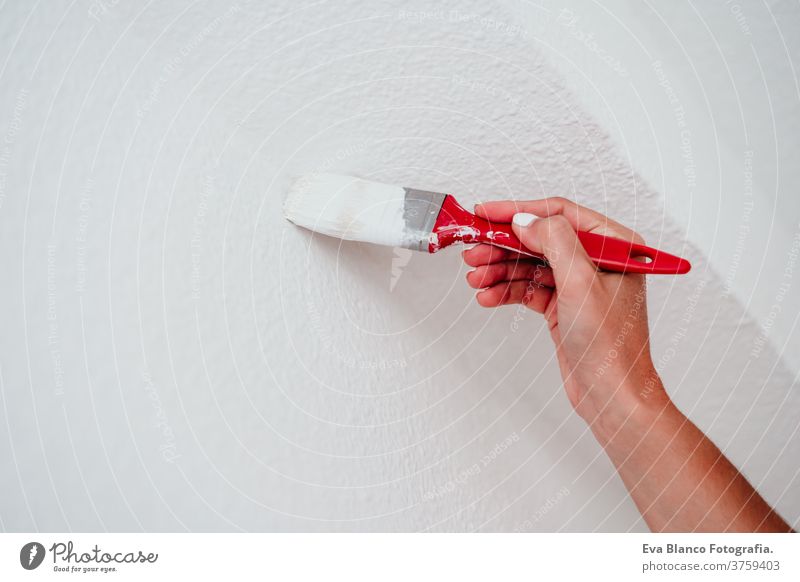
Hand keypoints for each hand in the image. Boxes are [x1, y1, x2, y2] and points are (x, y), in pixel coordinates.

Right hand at [462, 197, 668, 434]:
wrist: (611, 396)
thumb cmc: (612, 348)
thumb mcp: (581, 284)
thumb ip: (555, 243)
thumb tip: (526, 220)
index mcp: (615, 246)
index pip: (560, 214)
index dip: (519, 211)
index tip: (486, 213)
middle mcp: (597, 261)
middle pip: (539, 240)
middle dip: (503, 246)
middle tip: (472, 250)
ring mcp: (578, 284)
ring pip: (529, 264)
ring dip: (499, 270)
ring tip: (475, 278)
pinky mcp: (563, 305)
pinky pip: (528, 288)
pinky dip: (506, 291)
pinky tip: (488, 296)